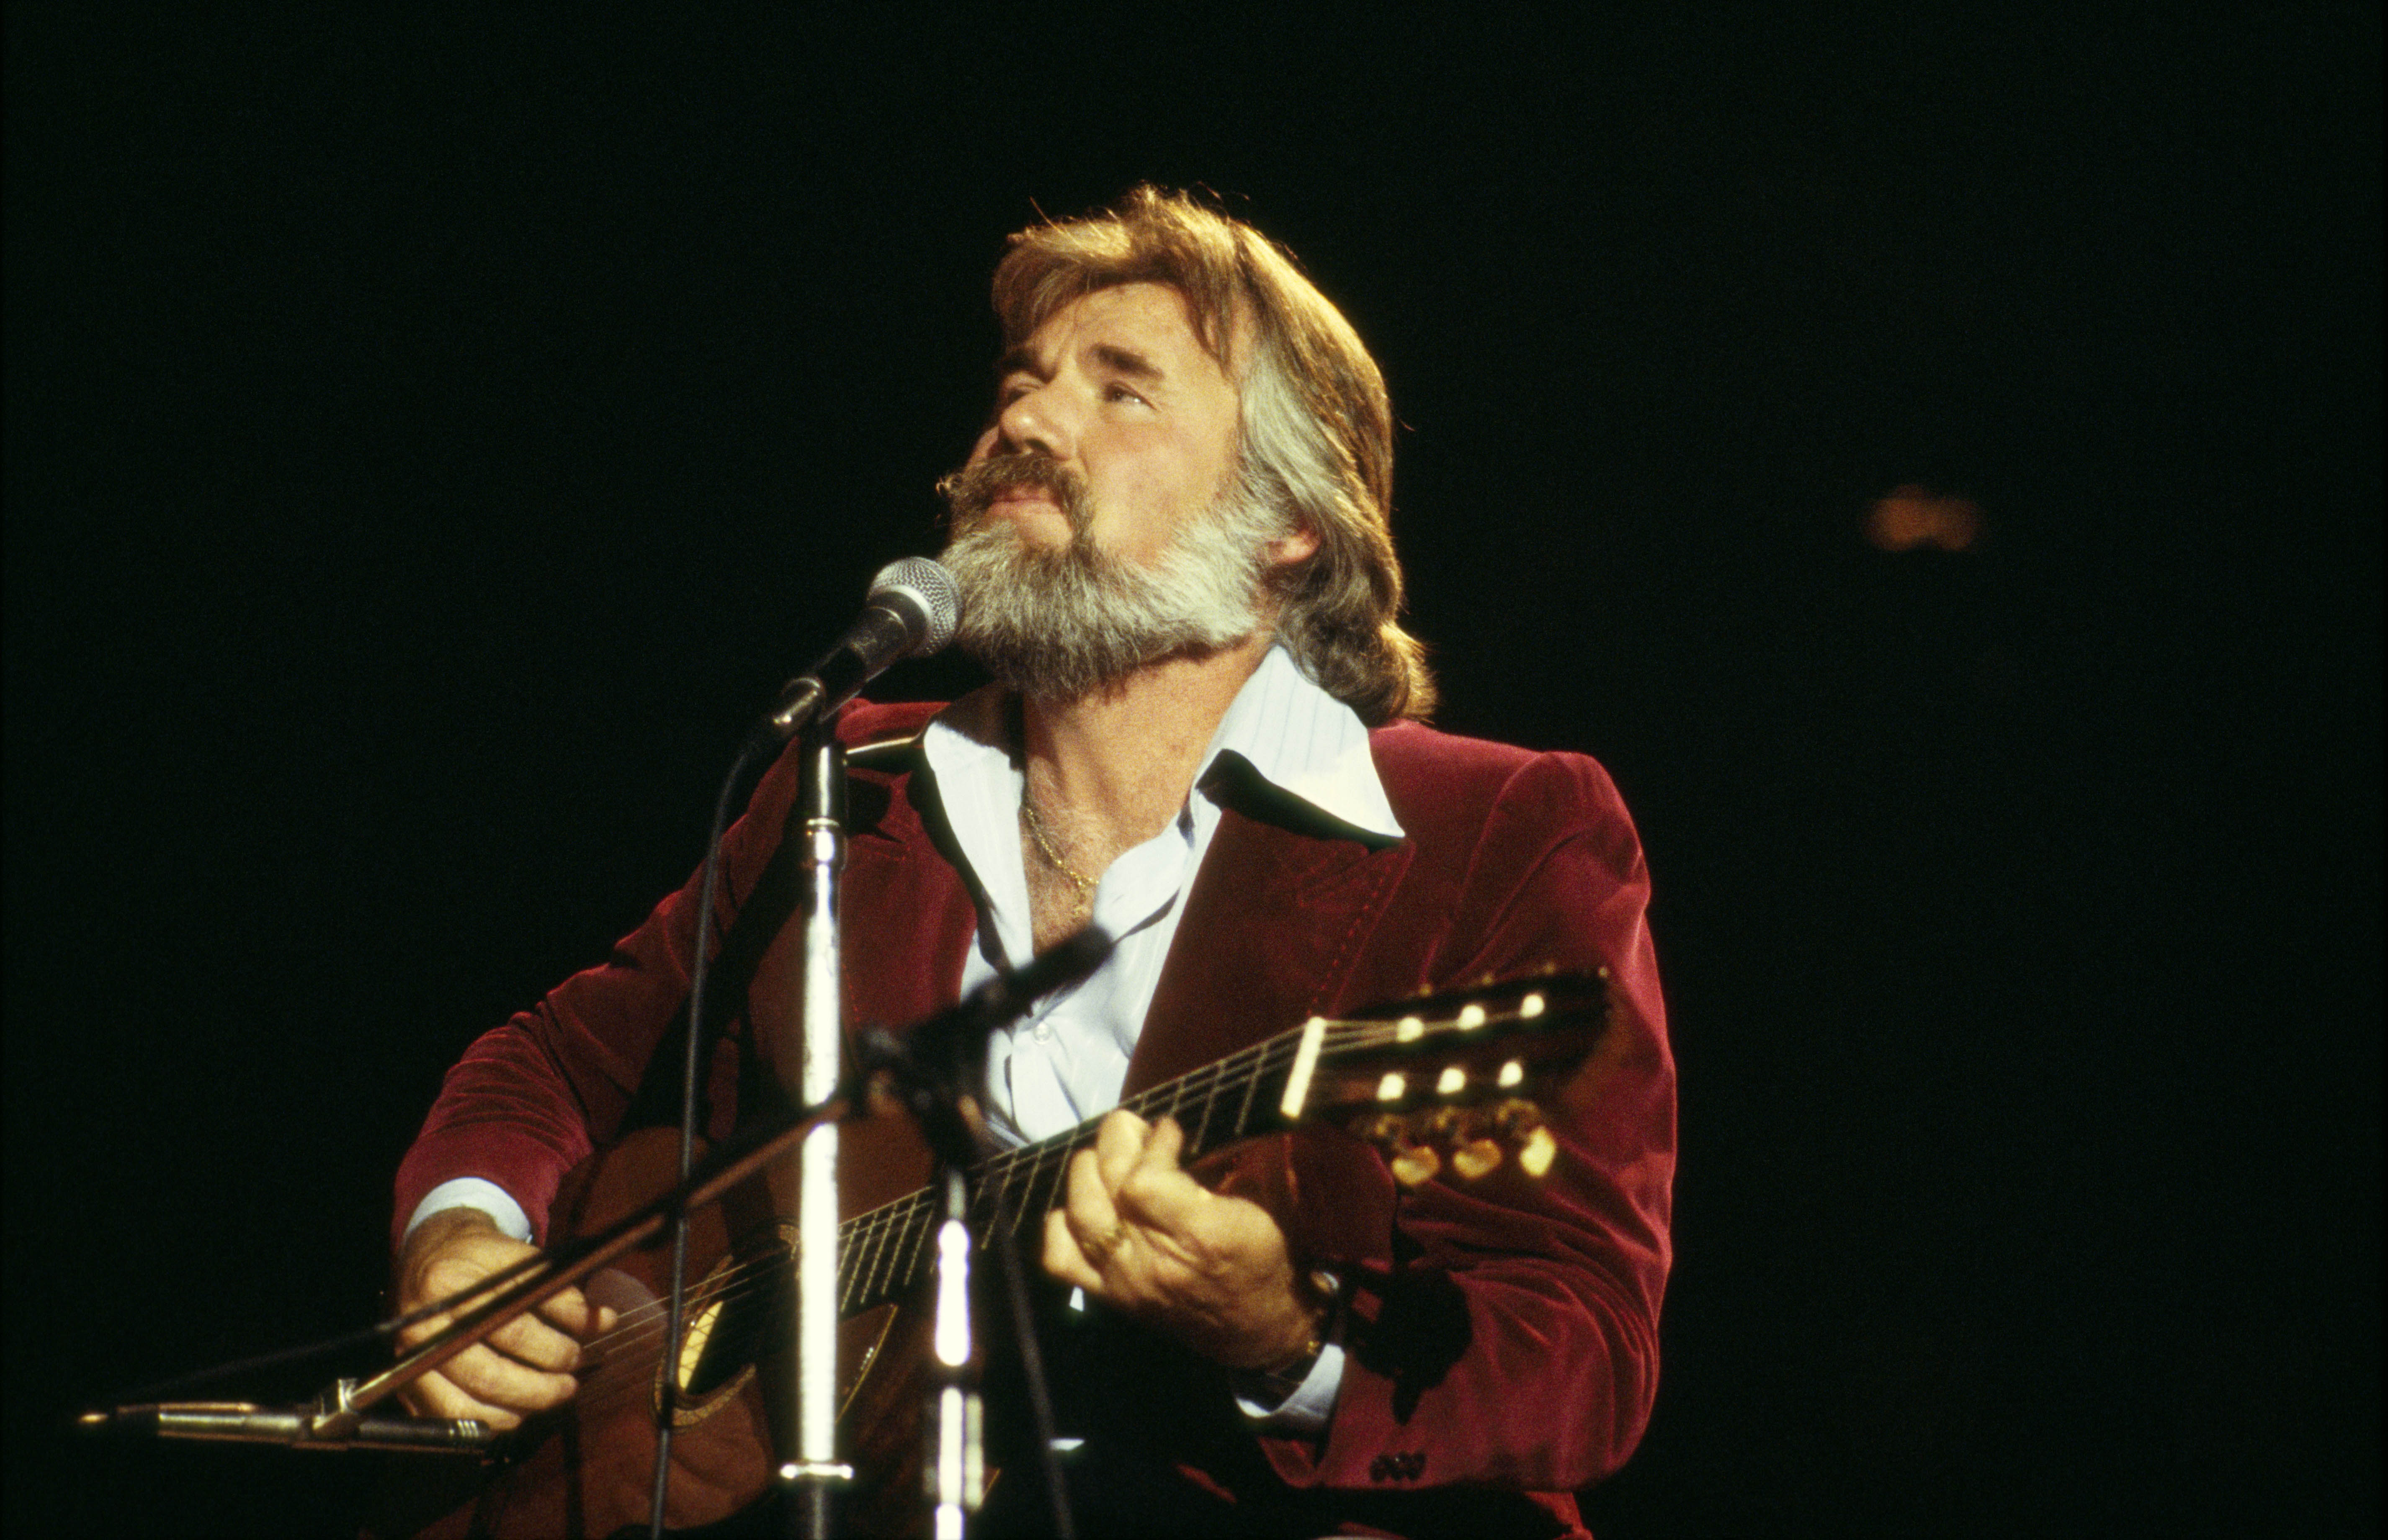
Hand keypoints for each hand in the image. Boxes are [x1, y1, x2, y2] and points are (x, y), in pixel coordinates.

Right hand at [392, 1208, 617, 1429]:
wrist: (428, 1256)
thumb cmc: (480, 1259)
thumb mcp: (520, 1258)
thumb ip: (559, 1292)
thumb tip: (603, 1322)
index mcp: (449, 1285)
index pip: (510, 1329)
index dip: (552, 1348)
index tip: (581, 1352)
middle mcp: (421, 1327)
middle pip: (488, 1377)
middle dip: (539, 1388)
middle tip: (570, 1385)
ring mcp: (407, 1361)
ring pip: (468, 1407)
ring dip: (519, 1409)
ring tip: (551, 1395)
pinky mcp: (406, 1385)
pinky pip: (450, 1420)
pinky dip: (490, 1421)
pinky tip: (519, 1408)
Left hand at [1043, 1111, 1323, 1371]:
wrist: (1259, 1330)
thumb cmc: (1266, 1258)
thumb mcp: (1262, 1205)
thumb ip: (1222, 1165)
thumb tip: (1175, 1128)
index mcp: (1200, 1236)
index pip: (1144, 1180)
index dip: (1152, 1143)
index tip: (1169, 1129)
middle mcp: (1153, 1262)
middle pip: (1104, 1188)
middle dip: (1115, 1141)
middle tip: (1137, 1130)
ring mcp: (1125, 1281)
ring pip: (1079, 1214)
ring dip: (1087, 1172)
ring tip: (1111, 1159)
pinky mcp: (1111, 1295)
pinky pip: (1060, 1258)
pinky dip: (1063, 1223)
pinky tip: (1090, 1205)